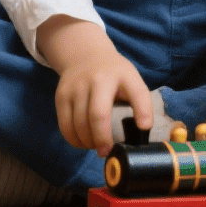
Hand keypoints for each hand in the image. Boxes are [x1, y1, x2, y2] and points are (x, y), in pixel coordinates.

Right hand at [37, 15, 152, 154]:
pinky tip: (83, 142)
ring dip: (88, 142)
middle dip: (102, 139)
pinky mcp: (61, 95)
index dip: (142, 112)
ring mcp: (76, 86)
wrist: (85, 55)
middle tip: (107, 151)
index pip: (136, 93)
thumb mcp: (132, 80)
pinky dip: (74, 139)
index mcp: (122, 75)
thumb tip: (142, 132)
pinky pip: (65, 125)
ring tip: (95, 146)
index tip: (144, 128)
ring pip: (79, 124)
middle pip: (97, 115)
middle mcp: (98, 79)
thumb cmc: (114, 75)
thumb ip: (140, 103)